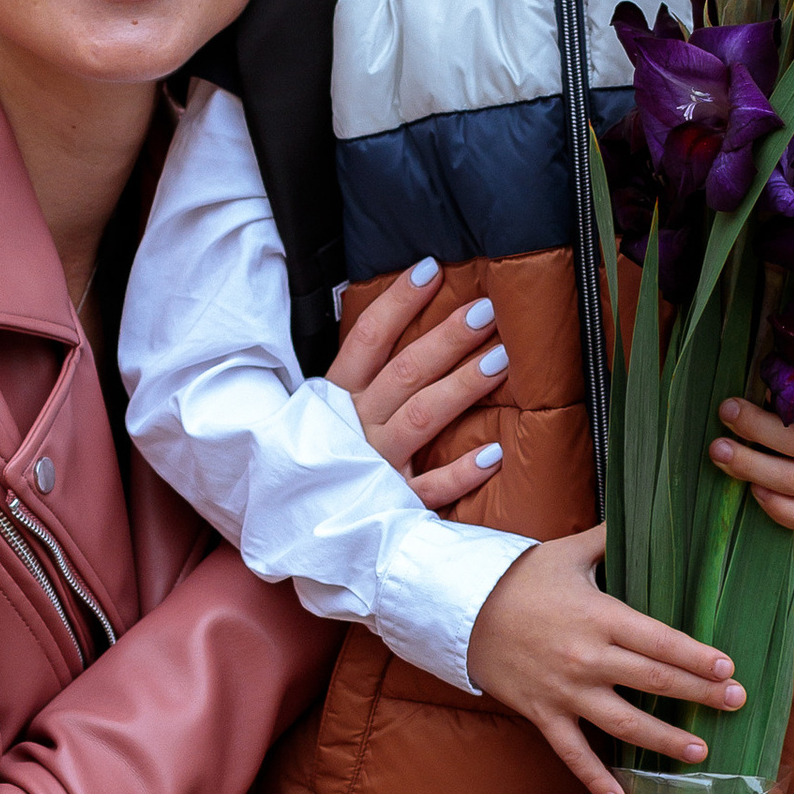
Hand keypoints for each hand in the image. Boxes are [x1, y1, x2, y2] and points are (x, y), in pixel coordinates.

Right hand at [327, 257, 509, 510]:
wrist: (292, 523)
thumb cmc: (321, 455)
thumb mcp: (326, 409)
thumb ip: (361, 372)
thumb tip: (395, 319)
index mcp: (337, 398)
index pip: (368, 339)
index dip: (398, 303)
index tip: (431, 269)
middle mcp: (355, 427)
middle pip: (405, 373)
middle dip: (447, 339)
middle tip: (486, 311)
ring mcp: (373, 466)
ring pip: (421, 419)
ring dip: (461, 387)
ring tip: (501, 359)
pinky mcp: (390, 505)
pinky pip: (429, 490)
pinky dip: (460, 474)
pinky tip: (494, 454)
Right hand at [467, 528, 744, 793]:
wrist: (460, 609)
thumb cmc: (519, 578)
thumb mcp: (568, 552)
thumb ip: (611, 538)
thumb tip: (645, 512)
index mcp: (600, 616)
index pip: (661, 640)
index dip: (698, 657)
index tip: (729, 668)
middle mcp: (587, 657)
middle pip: (654, 681)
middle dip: (700, 694)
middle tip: (735, 703)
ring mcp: (565, 691)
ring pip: (624, 723)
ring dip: (664, 740)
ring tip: (700, 752)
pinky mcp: (543, 714)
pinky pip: (573, 753)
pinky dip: (596, 780)